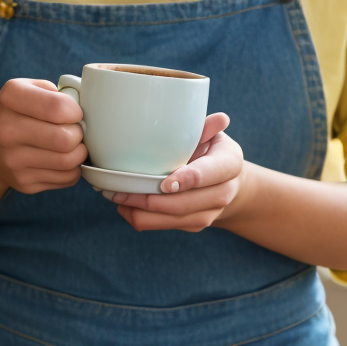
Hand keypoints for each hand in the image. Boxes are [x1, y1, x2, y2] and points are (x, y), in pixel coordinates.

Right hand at [0, 77, 86, 196]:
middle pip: (65, 139)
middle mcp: (6, 131)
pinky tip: (62, 159)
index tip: (74, 113)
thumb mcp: (25, 89)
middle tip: (74, 131)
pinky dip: (73, 169)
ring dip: (79, 153)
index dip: (75, 111)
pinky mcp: (23, 182)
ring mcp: (13, 161)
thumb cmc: (13, 113)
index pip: (58, 108)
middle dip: (79, 134)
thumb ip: (54, 92)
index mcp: (9, 98)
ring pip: (68, 162)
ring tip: (72, 145)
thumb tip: (84, 109)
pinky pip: (66, 178)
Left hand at [105, 113, 246, 232]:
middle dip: (148, 200)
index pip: (207, 174)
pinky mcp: (194, 225)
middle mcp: (222, 193)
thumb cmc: (213, 153)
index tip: (164, 184)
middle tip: (120, 191)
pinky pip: (164, 227)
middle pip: (182, 204)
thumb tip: (219, 119)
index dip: (186, 180)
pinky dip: (142, 219)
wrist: (229, 183)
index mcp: (229, 165)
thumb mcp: (214, 136)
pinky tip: (126, 207)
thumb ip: (208, 129)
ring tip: (117, 198)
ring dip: (140, 212)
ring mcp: (208, 213)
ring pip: (171, 219)